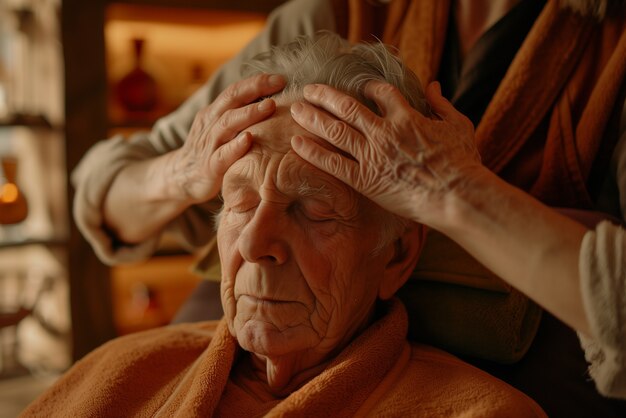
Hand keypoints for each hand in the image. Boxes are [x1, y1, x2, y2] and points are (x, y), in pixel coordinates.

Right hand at [171, 73, 285, 202]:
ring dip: (250, 113)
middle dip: (255, 88)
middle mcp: (210, 123)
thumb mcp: (222, 129)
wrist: (181, 178)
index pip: (235, 91)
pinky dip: (235, 146)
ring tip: (270, 105)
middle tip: (279, 83)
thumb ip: (240, 116)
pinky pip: (222, 155)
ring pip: (227, 123)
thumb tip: (273, 102)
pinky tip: (249, 139)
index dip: (256, 82)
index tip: (280, 78)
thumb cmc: (211, 151)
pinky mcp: (209, 167)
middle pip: (231, 99)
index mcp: (214, 112)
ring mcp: (209, 144)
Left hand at [290, 80, 481, 224]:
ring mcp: (373, 156)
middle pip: (347, 107)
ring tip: (296, 109)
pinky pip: (334, 164)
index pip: (380, 92)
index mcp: (407, 117)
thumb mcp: (458, 126)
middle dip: (324, 96)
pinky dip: (314, 152)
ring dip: (313, 118)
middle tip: (307, 89)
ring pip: (335, 131)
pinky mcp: (366, 181)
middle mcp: (385, 133)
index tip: (357, 87)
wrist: (456, 196)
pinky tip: (296, 143)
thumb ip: (442, 104)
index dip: (366, 87)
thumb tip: (433, 85)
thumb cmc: (462, 163)